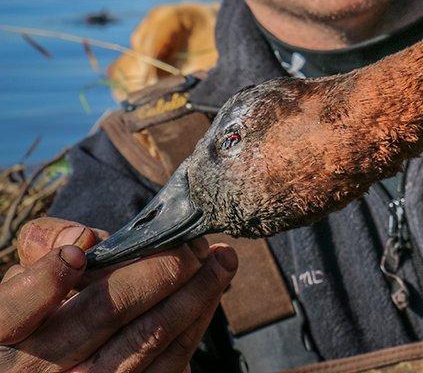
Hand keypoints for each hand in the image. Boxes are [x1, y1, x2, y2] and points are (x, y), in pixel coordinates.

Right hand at [0, 217, 237, 372]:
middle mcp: (37, 370)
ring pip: (148, 338)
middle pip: (105, 313)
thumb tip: (79, 242)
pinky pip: (168, 365)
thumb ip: (43, 253)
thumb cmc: (36, 321)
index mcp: (3, 334)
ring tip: (221, 260)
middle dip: (161, 268)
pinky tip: (209, 296)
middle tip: (195, 242)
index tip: (79, 251)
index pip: (18, 308)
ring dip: (194, 294)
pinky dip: (194, 325)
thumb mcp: (20, 288)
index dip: (48, 279)